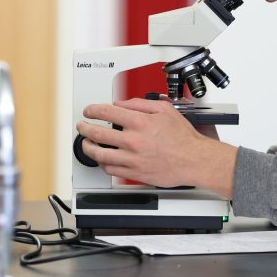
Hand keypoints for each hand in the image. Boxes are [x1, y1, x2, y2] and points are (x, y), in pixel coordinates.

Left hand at [76, 97, 236, 195]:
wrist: (194, 160)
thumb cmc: (183, 138)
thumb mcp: (164, 109)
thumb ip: (140, 104)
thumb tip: (121, 103)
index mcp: (139, 123)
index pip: (106, 113)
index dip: (92, 110)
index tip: (89, 111)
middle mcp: (133, 141)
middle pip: (98, 134)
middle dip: (85, 129)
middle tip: (82, 126)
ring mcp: (133, 159)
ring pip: (100, 155)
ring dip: (88, 148)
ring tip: (86, 144)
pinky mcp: (135, 174)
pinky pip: (111, 170)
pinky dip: (103, 163)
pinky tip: (102, 159)